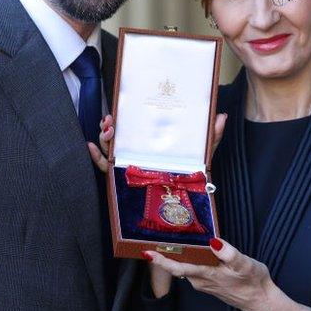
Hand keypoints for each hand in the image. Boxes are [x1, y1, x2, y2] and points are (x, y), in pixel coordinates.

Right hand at [87, 113, 227, 173]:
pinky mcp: (122, 179)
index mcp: (152, 143)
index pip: (135, 127)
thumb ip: (213, 135)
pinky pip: (105, 167)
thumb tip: (222, 115)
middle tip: (110, 120)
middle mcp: (137, 152)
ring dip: (103, 136)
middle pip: (118, 135)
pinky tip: (88, 146)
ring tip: (106, 130)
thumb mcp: (203, 152)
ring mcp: (128, 165)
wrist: (186, 201)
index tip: (118, 110)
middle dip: (110, 125)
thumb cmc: (192, 175)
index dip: (124, 117)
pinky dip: (95, 156)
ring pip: (109, 148)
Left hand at [144, 238, 274, 310]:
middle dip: (166, 252)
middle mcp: (200, 280)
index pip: (178, 267)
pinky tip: (191, 247)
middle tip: (155, 235)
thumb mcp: (244, 263)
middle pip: (178, 265)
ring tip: (170, 236)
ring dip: (178, 254)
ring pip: (185, 266)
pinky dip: (189, 258)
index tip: (147, 253)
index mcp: (206, 274)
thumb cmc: (253, 282)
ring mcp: (203, 282)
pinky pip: (193, 268)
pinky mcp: (207, 281)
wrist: (260, 300)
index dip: (161, 260)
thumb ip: (228, 252)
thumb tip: (213, 241)